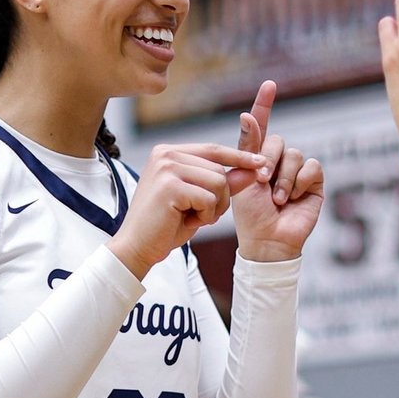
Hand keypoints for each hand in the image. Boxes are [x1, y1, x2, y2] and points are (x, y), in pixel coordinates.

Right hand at [109, 142, 267, 278]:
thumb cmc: (166, 225)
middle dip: (221, 197)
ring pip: (218, 182)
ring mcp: (166, 168)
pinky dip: (205, 216)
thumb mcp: (199, 201)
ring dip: (214, 207)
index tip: (261, 162)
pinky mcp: (170, 186)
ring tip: (193, 217)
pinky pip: (209, 198)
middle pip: (219, 169)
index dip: (238, 157)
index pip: (213, 150)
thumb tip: (254, 169)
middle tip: (202, 215)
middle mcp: (165, 154)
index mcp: (168, 152)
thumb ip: (224, 183)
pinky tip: (187, 222)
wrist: (137, 247)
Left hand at [231, 81, 323, 262]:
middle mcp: (278, 160)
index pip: (262, 125)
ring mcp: (296, 171)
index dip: (264, 105)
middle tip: (261, 182)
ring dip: (283, 177)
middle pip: (278, 140)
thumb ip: (247, 146)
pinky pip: (312, 167)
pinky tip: (293, 198)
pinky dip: (300, 181)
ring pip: (295, 154)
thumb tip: (247, 114)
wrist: (268, 240)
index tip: (269, 85)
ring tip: (277, 199)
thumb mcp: (242, 177)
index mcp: (256, 157)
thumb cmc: (250, 214)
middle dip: (268, 160)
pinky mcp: (313, 182)